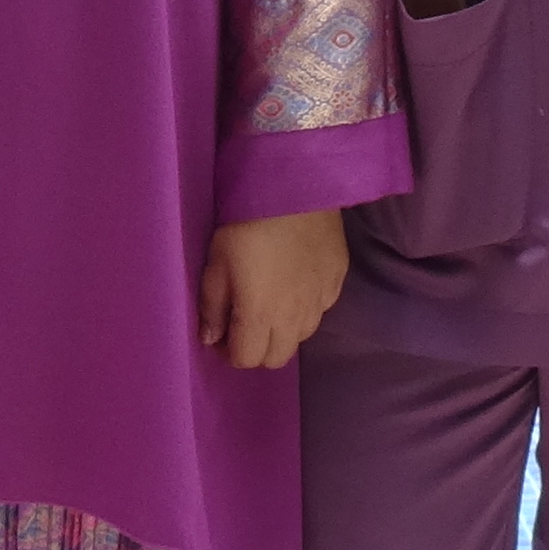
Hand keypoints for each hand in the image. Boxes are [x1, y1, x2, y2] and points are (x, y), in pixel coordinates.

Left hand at [197, 210, 349, 369]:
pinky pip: (321, 309)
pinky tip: (295, 283)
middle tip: (245, 322)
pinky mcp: (337, 281)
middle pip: (277, 358)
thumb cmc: (246, 226)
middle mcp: (295, 319)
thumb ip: (212, 306)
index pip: (246, 360)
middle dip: (257, 348)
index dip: (229, 351)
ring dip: (283, 331)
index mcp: (260, 317)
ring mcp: (321, 301)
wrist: (294, 189)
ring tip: (272, 303)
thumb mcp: (216, 263)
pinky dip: (306, 308)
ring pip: (301, 337)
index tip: (222, 332)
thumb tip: (211, 338)